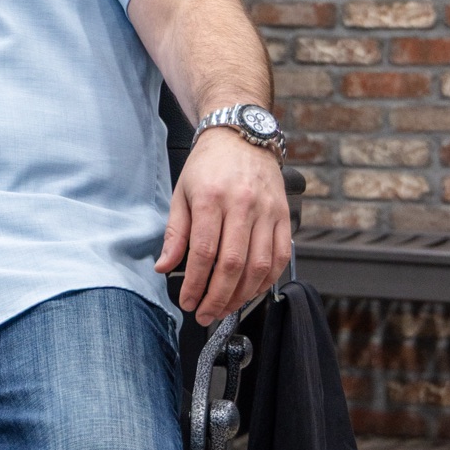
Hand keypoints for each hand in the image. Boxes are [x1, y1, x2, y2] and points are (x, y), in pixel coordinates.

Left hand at [155, 128, 291, 324]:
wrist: (241, 136)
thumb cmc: (209, 165)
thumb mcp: (181, 194)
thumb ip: (175, 234)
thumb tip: (164, 267)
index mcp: (212, 198)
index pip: (204, 253)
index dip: (195, 284)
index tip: (188, 301)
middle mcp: (243, 204)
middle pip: (233, 264)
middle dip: (217, 297)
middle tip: (205, 314)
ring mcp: (268, 211)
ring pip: (259, 265)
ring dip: (242, 295)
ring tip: (225, 307)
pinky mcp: (284, 216)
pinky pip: (280, 257)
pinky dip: (266, 281)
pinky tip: (251, 291)